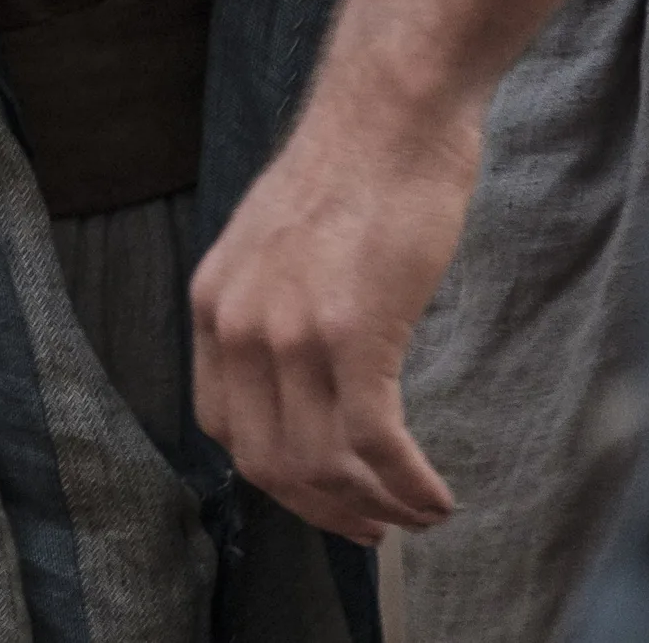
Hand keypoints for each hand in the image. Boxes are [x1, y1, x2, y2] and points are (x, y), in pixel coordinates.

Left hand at [190, 82, 477, 541]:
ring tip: (416, 514)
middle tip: (374, 529)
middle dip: (324, 510)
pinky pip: (373, 443)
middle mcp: (235, 324)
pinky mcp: (351, 332)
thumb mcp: (277, 251)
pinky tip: (437, 495)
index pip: (223, 427)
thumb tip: (300, 386)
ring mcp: (288, 331)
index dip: (277, 479)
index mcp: (211, 305)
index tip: (324, 498)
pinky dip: (407, 484)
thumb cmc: (350, 178)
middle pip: (266, 460)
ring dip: (374, 507)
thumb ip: (273, 313)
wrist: (386, 119)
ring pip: (321, 464)